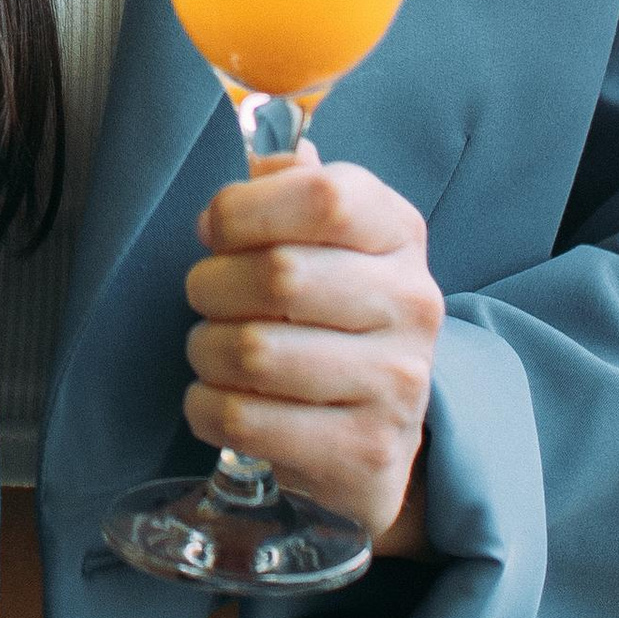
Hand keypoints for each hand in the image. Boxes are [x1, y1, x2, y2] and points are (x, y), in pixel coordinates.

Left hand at [184, 144, 438, 554]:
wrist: (381, 435)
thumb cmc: (332, 317)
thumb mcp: (327, 240)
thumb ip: (289, 187)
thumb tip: (253, 164)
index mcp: (399, 234)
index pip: (325, 195)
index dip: (245, 208)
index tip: (215, 229)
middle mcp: (413, 305)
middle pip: (278, 274)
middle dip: (211, 284)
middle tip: (207, 297)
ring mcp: (397, 385)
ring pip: (252, 351)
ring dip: (206, 351)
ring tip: (217, 352)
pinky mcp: (365, 453)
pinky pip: (243, 419)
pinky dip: (205, 407)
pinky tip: (221, 400)